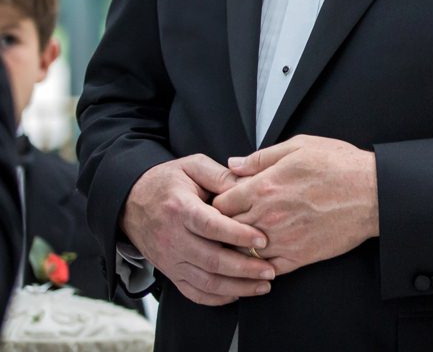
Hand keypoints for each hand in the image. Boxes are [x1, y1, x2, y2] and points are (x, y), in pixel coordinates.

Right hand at [120, 155, 274, 305]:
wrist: (130, 202)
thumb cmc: (167, 182)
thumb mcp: (192, 166)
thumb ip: (221, 175)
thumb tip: (250, 184)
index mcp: (180, 209)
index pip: (210, 226)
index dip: (238, 235)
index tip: (262, 239)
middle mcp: (173, 238)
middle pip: (211, 260)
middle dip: (244, 268)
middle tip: (271, 269)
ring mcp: (170, 259)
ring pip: (205, 281)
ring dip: (236, 287)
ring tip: (263, 285)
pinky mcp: (170, 271)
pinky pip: (192, 292)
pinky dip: (216, 298)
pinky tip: (238, 293)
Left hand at [213, 135, 378, 276]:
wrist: (374, 193)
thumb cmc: (341, 166)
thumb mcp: (301, 146)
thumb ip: (262, 156)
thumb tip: (233, 164)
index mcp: (265, 186)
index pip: (220, 202)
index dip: (221, 201)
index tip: (229, 201)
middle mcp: (268, 215)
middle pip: (225, 228)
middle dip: (225, 224)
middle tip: (234, 220)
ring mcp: (282, 238)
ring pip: (241, 251)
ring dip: (241, 245)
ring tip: (249, 237)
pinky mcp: (298, 257)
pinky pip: (264, 268)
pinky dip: (259, 264)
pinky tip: (266, 254)